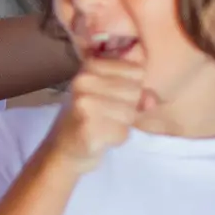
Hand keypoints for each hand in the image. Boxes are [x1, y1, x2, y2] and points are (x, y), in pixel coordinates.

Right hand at [45, 55, 150, 171]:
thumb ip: (135, 88)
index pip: (137, 70)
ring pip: (130, 112)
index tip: (114, 96)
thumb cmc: (90, 117)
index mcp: (91, 65)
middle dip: (129, 107)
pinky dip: (116, 139)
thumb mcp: (110, 93)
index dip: (133, 86)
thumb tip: (151, 100)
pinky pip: (122, 133)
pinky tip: (100, 137)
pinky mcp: (87, 128)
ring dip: (123, 124)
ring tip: (104, 125)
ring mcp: (83, 104)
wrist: (62, 149)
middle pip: (135, 91)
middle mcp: (84, 80)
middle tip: (107, 114)